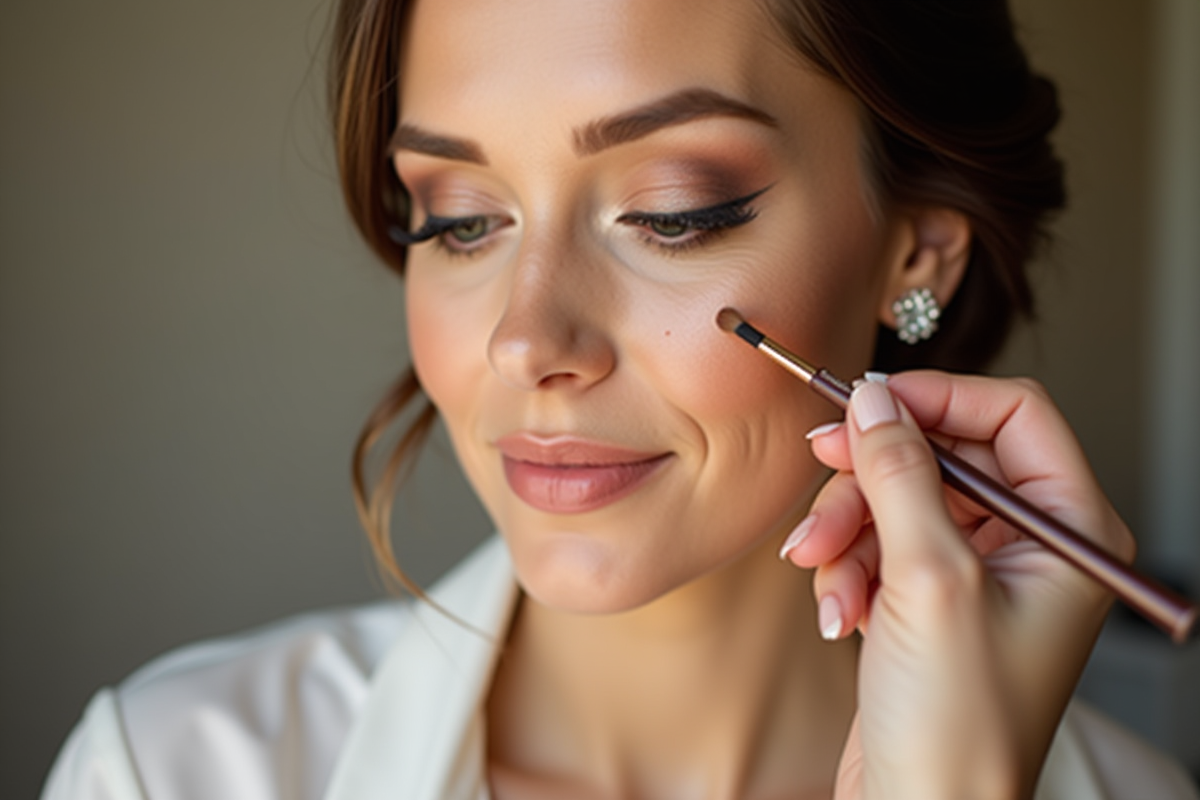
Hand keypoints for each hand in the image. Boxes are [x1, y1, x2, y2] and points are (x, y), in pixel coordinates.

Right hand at [784, 372, 1133, 799]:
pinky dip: (848, 566)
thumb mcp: (928, 578)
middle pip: (942, 453)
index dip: (937, 396)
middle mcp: (1031, 544)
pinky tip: (836, 611)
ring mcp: (980, 571)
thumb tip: (874, 397)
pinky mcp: (932, 598)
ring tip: (822, 573)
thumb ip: (900, 473)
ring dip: (847, 529)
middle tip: (821, 472)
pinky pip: (880, 543)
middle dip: (873, 473)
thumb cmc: (956, 722)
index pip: (1012, 414)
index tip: (866, 399)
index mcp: (1070, 530)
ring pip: (899, 497)